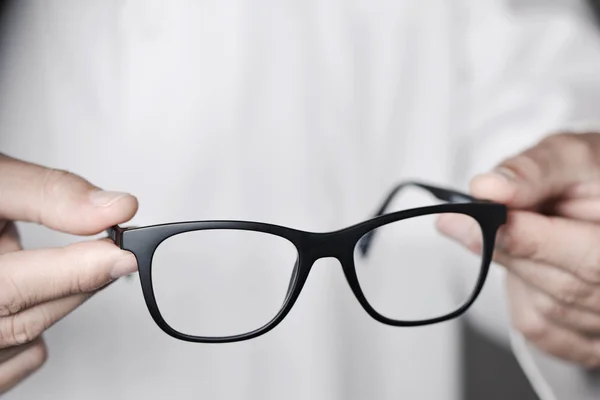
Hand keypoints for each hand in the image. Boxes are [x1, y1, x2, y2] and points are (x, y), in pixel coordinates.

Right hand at [0, 154, 137, 392]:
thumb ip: (47, 195)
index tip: (123, 254)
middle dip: (77, 280)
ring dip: (51, 301)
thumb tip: (115, 208)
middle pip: (26, 319)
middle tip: (107, 249)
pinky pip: (16, 361)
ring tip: (29, 261)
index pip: (13, 288)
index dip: (77, 271)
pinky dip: (33, 327)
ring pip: (26, 341)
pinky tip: (17, 292)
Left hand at [437, 132, 599, 367]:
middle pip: (562, 286)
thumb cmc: (594, 178)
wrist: (598, 199)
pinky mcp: (589, 339)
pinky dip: (522, 296)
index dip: (530, 241)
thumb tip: (486, 188)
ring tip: (523, 234)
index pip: (591, 258)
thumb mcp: (571, 157)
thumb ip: (532, 172)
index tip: (484, 222)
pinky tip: (533, 265)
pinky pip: (541, 329)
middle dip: (509, 249)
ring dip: (517, 270)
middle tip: (461, 221)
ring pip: (546, 309)